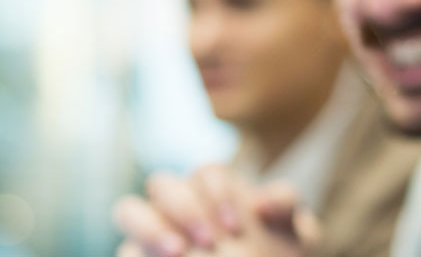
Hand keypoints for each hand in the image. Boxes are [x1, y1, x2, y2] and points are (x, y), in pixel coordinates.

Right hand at [113, 165, 318, 256]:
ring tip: (176, 252)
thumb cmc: (278, 256)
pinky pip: (124, 251)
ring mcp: (151, 230)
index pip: (206, 173)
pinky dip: (135, 254)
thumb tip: (262, 204)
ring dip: (150, 227)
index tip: (235, 225)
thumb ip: (286, 209)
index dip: (218, 192)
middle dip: (183, 208)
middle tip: (208, 241)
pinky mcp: (137, 256)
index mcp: (213, 188)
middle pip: (162, 183)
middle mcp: (177, 202)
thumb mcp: (296, 236)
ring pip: (128, 209)